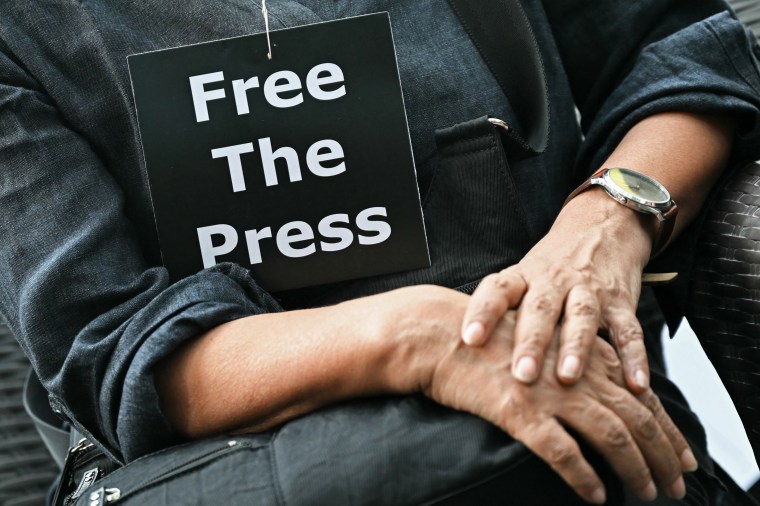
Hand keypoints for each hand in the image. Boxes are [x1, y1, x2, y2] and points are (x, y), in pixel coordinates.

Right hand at [421, 293, 694, 502]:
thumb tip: (605, 395)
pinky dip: (584, 476)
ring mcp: (549, 391)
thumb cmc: (487, 339)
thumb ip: (575, 362)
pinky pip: (563, 451)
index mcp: (582, 354)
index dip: (668, 428)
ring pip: (611, 434)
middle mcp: (574, 371)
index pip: (641, 394)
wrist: (439, 334)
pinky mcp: (520, 410)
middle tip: (677, 484)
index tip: (683, 456)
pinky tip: (595, 495)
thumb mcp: (542, 341)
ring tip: (643, 493)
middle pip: (636, 416)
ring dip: (634, 469)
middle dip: (662, 454)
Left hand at [460, 188, 653, 391]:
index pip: (498, 290)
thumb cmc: (549, 267)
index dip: (482, 313)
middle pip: (540, 309)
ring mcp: (589, 290)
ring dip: (576, 348)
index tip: (469, 339)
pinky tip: (635, 386)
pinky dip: (633, 358)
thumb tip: (459, 352)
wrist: (601, 226)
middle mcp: (553, 281)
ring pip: (582, 317)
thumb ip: (500, 313)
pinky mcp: (621, 301)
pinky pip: (629, 331)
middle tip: (521, 375)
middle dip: (531, 343)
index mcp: (523, 276)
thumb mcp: (521, 278)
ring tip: (568, 378)